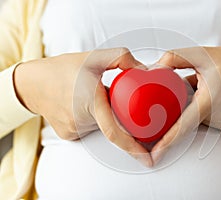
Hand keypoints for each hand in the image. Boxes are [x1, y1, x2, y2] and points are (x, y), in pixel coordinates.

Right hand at [14, 48, 152, 166]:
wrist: (31, 84)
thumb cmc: (62, 69)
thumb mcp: (94, 56)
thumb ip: (121, 57)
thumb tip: (143, 70)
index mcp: (90, 102)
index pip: (114, 132)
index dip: (133, 147)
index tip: (148, 159)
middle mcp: (81, 121)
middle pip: (112, 122)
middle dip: (117, 112)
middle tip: (106, 95)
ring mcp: (74, 131)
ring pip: (101, 125)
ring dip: (103, 113)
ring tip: (89, 95)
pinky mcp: (69, 135)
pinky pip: (90, 128)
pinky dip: (93, 117)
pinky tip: (81, 104)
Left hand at [151, 46, 220, 163]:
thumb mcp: (201, 53)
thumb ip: (174, 58)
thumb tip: (154, 69)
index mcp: (210, 100)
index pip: (184, 125)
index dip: (167, 141)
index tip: (154, 155)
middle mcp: (219, 117)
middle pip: (187, 118)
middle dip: (181, 105)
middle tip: (195, 86)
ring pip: (197, 119)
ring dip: (195, 106)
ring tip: (208, 88)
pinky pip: (209, 122)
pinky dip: (205, 111)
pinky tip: (216, 98)